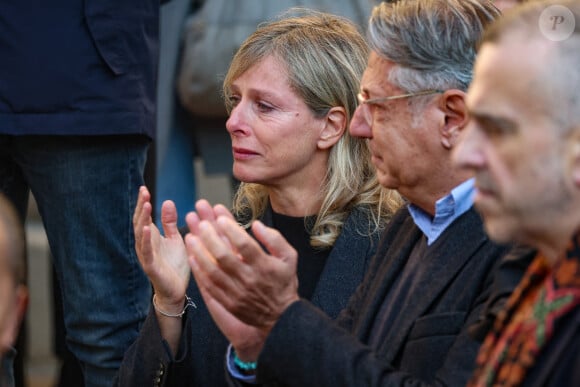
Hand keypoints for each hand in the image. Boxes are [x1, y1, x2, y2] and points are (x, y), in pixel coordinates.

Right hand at [133, 186, 188, 311]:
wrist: (177, 291)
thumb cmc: (174, 265)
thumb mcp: (175, 239)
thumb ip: (169, 222)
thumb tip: (167, 201)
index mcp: (151, 237)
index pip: (144, 216)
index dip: (143, 202)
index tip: (144, 188)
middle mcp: (145, 244)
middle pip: (140, 222)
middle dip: (142, 207)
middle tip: (144, 191)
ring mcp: (147, 255)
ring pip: (141, 235)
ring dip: (143, 219)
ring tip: (147, 204)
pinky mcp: (151, 267)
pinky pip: (146, 251)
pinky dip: (146, 240)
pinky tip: (147, 229)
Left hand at [186, 200, 269, 359]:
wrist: (282, 316)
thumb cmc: (284, 282)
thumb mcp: (289, 257)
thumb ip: (275, 239)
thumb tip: (256, 224)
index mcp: (264, 265)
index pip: (244, 244)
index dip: (230, 229)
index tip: (220, 217)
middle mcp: (249, 279)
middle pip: (224, 256)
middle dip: (210, 238)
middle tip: (200, 224)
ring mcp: (237, 292)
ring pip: (213, 271)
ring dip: (200, 253)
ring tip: (190, 238)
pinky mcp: (228, 302)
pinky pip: (210, 286)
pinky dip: (200, 272)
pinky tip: (192, 258)